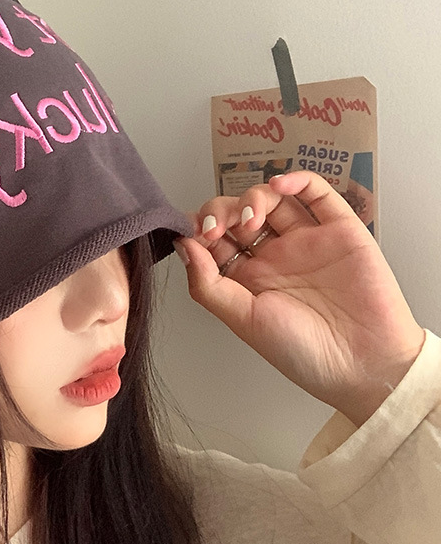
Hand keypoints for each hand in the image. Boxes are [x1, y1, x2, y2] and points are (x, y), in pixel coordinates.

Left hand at [176, 171, 424, 426]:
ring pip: (273, 200)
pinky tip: (279, 185)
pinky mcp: (339, 230)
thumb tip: (183, 245)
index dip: (200, 230)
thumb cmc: (301, 352)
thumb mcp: (242, 319)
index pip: (215, 241)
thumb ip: (208, 283)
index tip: (192, 232)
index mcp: (247, 279)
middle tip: (219, 227)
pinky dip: (297, 180)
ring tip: (252, 219)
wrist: (361, 363)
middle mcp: (274, 257)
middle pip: (238, 216)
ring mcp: (306, 241)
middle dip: (222, 212)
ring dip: (253, 198)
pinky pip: (317, 193)